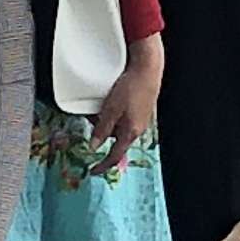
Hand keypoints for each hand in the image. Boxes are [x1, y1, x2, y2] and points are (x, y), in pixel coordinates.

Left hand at [90, 35, 164, 154]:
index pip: (114, 156)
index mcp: (130, 132)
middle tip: (91, 119)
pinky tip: (113, 100)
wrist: (148, 69)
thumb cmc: (131, 87)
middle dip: (102, 134)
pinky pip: (125, 118)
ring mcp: (141, 120)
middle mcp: (137, 129)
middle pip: (115, 140)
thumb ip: (102, 129)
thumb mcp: (110, 109)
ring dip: (108, 122)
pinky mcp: (142, 110)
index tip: (93, 171)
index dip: (102, 166)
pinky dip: (116, 114)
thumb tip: (94, 146)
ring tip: (101, 106)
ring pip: (119, 128)